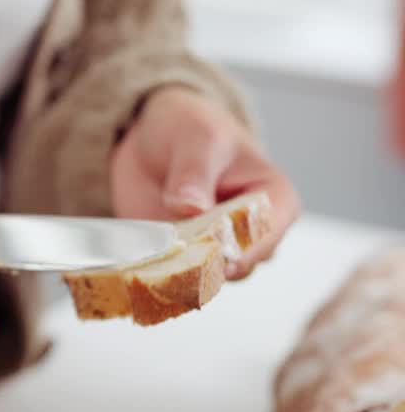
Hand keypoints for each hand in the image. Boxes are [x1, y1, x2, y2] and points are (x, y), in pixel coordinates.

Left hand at [111, 87, 299, 277]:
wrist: (153, 138)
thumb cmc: (192, 129)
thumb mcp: (196, 138)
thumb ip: (194, 172)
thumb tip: (192, 207)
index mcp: (275, 202)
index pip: (264, 237)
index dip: (235, 247)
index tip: (205, 246)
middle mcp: (253, 236)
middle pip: (234, 268)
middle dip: (201, 264)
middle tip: (167, 253)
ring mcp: (217, 253)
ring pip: (204, 281)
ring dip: (175, 275)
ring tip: (148, 256)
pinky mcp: (184, 262)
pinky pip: (173, 282)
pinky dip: (154, 277)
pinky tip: (135, 266)